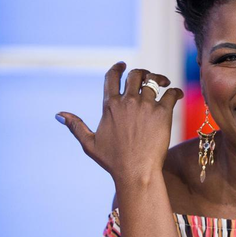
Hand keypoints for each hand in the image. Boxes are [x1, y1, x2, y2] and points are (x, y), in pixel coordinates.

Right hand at [57, 61, 183, 183]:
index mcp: (110, 106)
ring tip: (164, 82)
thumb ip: (76, 126)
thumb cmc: (113, 161)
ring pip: (153, 80)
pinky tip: (176, 94)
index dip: (117, 68)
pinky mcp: (163, 113)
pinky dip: (175, 91)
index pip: (112, 77)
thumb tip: (59, 114)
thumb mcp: (90, 143)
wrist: (135, 172)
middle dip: (142, 72)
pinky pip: (171, 93)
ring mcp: (145, 106)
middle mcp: (127, 102)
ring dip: (159, 79)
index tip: (123, 64)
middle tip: (148, 77)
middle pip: (135, 74)